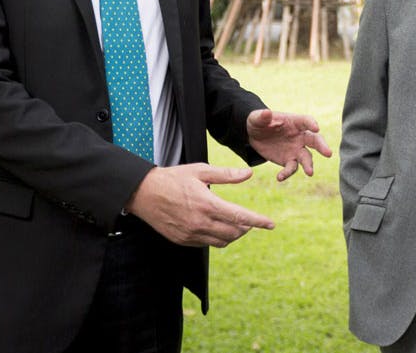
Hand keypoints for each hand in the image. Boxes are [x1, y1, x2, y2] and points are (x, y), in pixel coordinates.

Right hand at [125, 164, 273, 246]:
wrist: (143, 193)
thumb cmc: (173, 178)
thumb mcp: (200, 171)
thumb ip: (226, 175)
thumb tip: (248, 174)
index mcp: (207, 204)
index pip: (240, 217)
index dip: (258, 222)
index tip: (271, 224)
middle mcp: (200, 223)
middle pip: (234, 233)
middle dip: (246, 228)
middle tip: (249, 221)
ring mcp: (191, 234)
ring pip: (222, 242)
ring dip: (233, 234)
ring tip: (236, 225)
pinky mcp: (183, 240)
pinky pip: (207, 244)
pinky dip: (217, 238)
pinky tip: (216, 228)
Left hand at [247, 108, 331, 180]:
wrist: (254, 136)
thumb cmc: (259, 122)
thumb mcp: (257, 118)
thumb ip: (262, 117)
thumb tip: (266, 113)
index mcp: (295, 122)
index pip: (306, 121)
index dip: (312, 124)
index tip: (316, 127)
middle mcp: (299, 136)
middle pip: (315, 140)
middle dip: (322, 146)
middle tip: (328, 153)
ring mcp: (296, 149)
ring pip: (306, 157)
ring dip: (308, 165)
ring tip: (310, 173)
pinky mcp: (288, 160)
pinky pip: (291, 168)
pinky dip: (287, 173)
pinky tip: (280, 177)